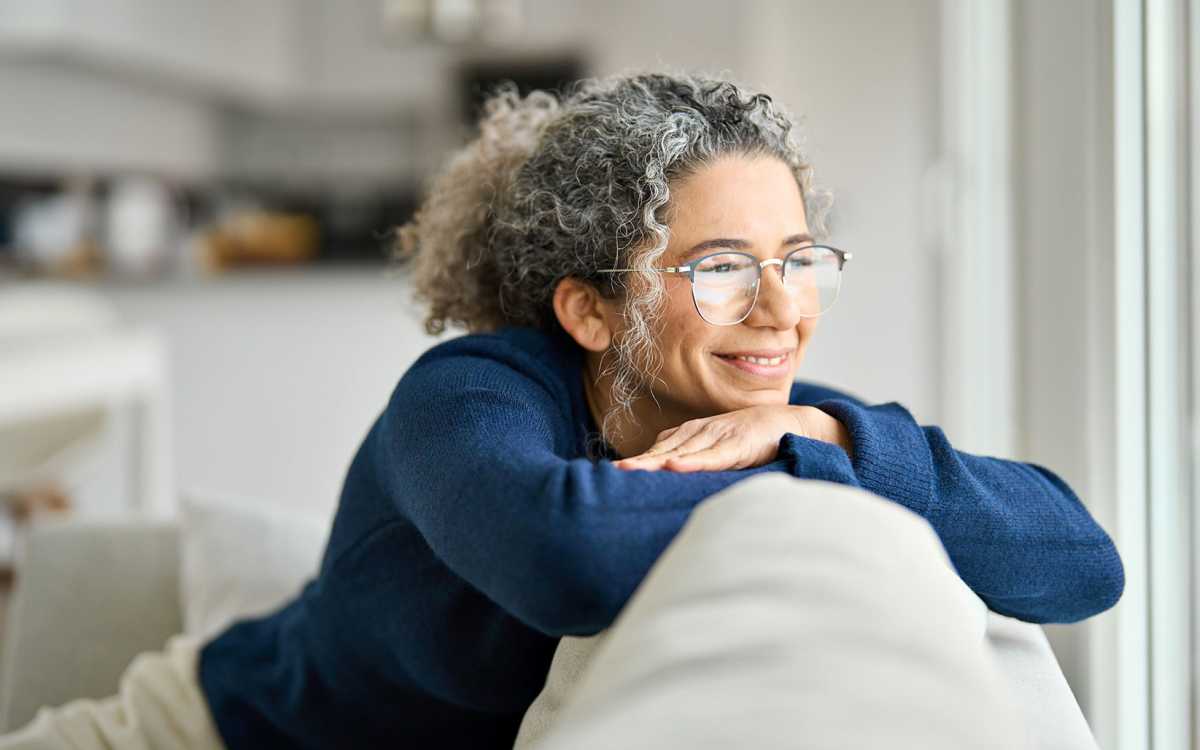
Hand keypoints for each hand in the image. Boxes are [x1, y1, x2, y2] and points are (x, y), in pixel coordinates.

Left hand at [613, 405, 852, 472]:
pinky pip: (712, 456)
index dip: (640, 459)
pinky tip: (674, 466)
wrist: (792, 422)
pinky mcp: (738, 446)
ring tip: (631, 470)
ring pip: (682, 452)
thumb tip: (668, 466)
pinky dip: (693, 462)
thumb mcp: (720, 447)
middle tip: (615, 472)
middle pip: (664, 450)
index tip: (616, 471)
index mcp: (696, 433)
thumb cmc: (755, 437)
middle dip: (640, 461)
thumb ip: (697, 454)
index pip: (661, 448)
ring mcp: (720, 438)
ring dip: (656, 461)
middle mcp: (702, 432)